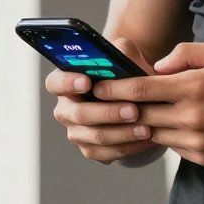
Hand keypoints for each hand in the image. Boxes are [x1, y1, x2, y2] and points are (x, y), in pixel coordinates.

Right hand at [45, 37, 163, 165]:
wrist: (138, 99)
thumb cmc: (127, 75)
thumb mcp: (126, 58)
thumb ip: (122, 51)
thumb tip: (121, 51)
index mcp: (66, 82)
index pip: (56, 82)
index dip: (68, 83)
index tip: (87, 82)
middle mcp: (66, 109)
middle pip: (78, 114)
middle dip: (107, 112)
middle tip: (133, 110)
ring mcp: (76, 132)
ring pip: (95, 136)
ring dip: (122, 133)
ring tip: (146, 128)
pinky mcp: (91, 149)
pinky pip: (106, 153)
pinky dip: (129, 146)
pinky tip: (147, 139)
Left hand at [92, 40, 203, 166]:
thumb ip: (185, 54)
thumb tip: (158, 67)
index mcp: (193, 87)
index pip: (139, 90)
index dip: (112, 89)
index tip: (96, 86)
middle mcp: (192, 117)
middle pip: (139, 116)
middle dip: (119, 110)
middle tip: (103, 103)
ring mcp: (198, 141)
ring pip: (154, 134)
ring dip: (142, 125)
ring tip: (133, 114)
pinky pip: (173, 147)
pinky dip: (166, 135)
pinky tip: (169, 125)